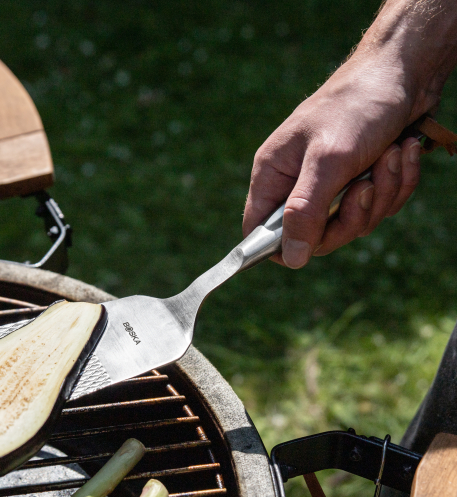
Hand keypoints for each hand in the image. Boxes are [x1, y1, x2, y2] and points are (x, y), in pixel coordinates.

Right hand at [243, 56, 421, 268]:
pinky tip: (402, 152)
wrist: (406, 70)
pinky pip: (377, 207)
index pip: (260, 232)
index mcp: (274, 176)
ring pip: (352, 223)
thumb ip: (305, 211)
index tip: (317, 239)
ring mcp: (330, 185)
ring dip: (381, 194)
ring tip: (389, 154)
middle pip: (315, 236)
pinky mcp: (360, 181)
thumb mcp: (328, 160)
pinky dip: (396, 184)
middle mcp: (297, 185)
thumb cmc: (357, 105)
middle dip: (352, 215)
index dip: (283, 246)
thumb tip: (291, 258)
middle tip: (366, 184)